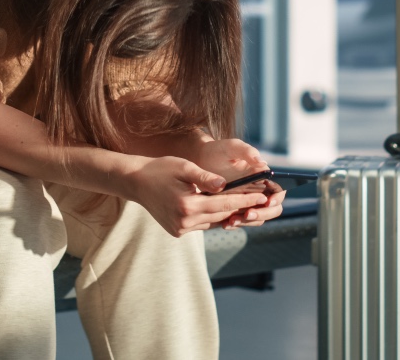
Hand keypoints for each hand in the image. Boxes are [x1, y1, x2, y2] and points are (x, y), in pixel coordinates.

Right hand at [127, 156, 270, 236]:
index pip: (224, 205)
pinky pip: (202, 224)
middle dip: (241, 207)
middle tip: (261, 199)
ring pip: (213, 222)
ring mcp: (180, 230)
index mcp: (187, 206)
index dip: (245, 200)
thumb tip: (226, 185)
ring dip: (228, 213)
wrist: (136, 182)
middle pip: (221, 215)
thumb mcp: (184, 168)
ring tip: (248, 204)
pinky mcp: (178, 232)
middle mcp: (184, 222)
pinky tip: (225, 210)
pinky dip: (213, 217)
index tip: (263, 196)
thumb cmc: (160, 169)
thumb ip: (205, 177)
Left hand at [194, 139, 285, 229]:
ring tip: (232, 221)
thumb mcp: (232, 147)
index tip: (267, 202)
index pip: (279, 190)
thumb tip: (263, 163)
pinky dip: (237, 224)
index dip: (276, 199)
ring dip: (248, 222)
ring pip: (258, 218)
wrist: (200, 160)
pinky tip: (225, 224)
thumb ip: (247, 151)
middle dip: (262, 214)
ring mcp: (249, 201)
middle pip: (272, 209)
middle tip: (248, 214)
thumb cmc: (219, 151)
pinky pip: (243, 221)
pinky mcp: (237, 208)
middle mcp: (260, 190)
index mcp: (264, 175)